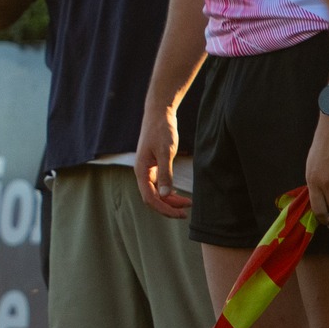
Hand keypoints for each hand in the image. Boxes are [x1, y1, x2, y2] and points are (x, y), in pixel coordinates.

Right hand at [134, 101, 189, 218]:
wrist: (158, 113)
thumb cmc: (161, 130)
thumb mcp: (165, 151)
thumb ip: (165, 173)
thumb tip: (165, 194)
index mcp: (141, 171)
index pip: (150, 198)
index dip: (164, 209)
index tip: (181, 213)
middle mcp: (142, 173)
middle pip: (153, 198)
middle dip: (169, 207)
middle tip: (187, 211)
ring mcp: (147, 170)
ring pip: (156, 192)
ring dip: (170, 200)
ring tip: (187, 203)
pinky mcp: (153, 166)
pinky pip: (159, 184)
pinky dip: (169, 191)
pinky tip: (179, 193)